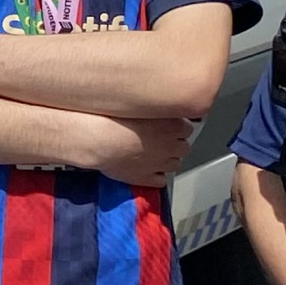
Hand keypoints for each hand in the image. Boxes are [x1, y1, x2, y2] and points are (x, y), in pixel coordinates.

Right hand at [79, 113, 193, 188]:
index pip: (187, 127)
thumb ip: (154, 106)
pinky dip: (157, 176)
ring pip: (175, 164)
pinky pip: (160, 181)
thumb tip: (157, 105)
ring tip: (154, 153)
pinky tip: (149, 170)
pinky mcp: (146, 178)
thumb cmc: (113, 118)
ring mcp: (159, 164)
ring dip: (168, 159)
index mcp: (174, 125)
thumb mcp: (138, 103)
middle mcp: (171, 146)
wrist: (99, 140)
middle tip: (159, 138)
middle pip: (183, 146)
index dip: (176, 125)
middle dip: (174, 143)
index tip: (167, 123)